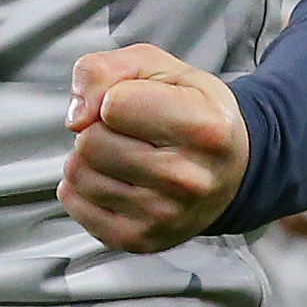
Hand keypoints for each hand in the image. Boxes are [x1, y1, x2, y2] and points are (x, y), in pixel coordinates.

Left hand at [60, 47, 248, 253]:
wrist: (231, 170)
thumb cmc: (195, 113)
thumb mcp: (159, 67)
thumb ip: (106, 70)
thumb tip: (76, 116)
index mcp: (203, 127)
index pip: (114, 105)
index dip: (115, 96)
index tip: (138, 103)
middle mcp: (188, 179)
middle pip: (91, 142)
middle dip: (100, 129)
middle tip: (131, 133)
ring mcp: (164, 216)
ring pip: (79, 173)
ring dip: (91, 158)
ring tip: (125, 156)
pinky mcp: (139, 239)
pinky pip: (74, 203)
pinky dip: (84, 187)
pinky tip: (115, 180)